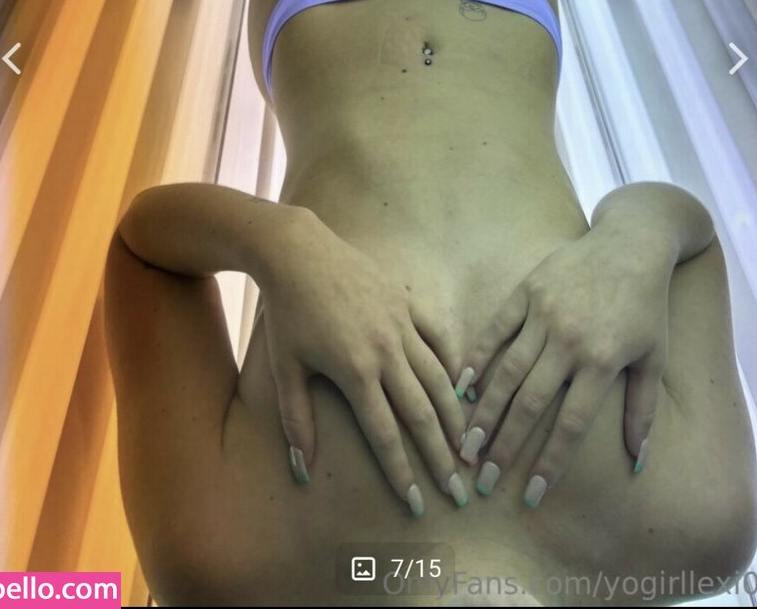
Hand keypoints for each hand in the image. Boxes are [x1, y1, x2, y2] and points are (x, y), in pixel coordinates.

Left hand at [261, 215, 467, 512]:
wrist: (297, 251)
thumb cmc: (287, 313)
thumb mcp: (285, 369)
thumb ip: (297, 421)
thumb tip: (303, 471)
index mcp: (355, 371)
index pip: (386, 435)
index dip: (403, 474)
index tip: (418, 505)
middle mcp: (387, 350)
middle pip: (423, 413)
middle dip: (442, 456)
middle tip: (461, 490)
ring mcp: (402, 323)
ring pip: (439, 378)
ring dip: (457, 416)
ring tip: (471, 446)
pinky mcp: (408, 302)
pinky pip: (440, 337)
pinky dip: (455, 363)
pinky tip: (464, 387)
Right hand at [456, 224, 672, 503]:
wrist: (630, 244)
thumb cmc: (646, 306)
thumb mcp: (654, 358)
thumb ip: (642, 410)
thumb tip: (637, 462)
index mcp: (601, 360)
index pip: (570, 425)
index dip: (549, 463)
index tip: (531, 495)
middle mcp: (568, 339)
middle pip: (529, 403)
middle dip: (504, 445)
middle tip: (481, 478)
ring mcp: (543, 312)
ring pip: (506, 370)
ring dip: (484, 411)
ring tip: (466, 443)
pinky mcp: (527, 290)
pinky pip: (496, 329)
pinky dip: (478, 358)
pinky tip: (464, 387)